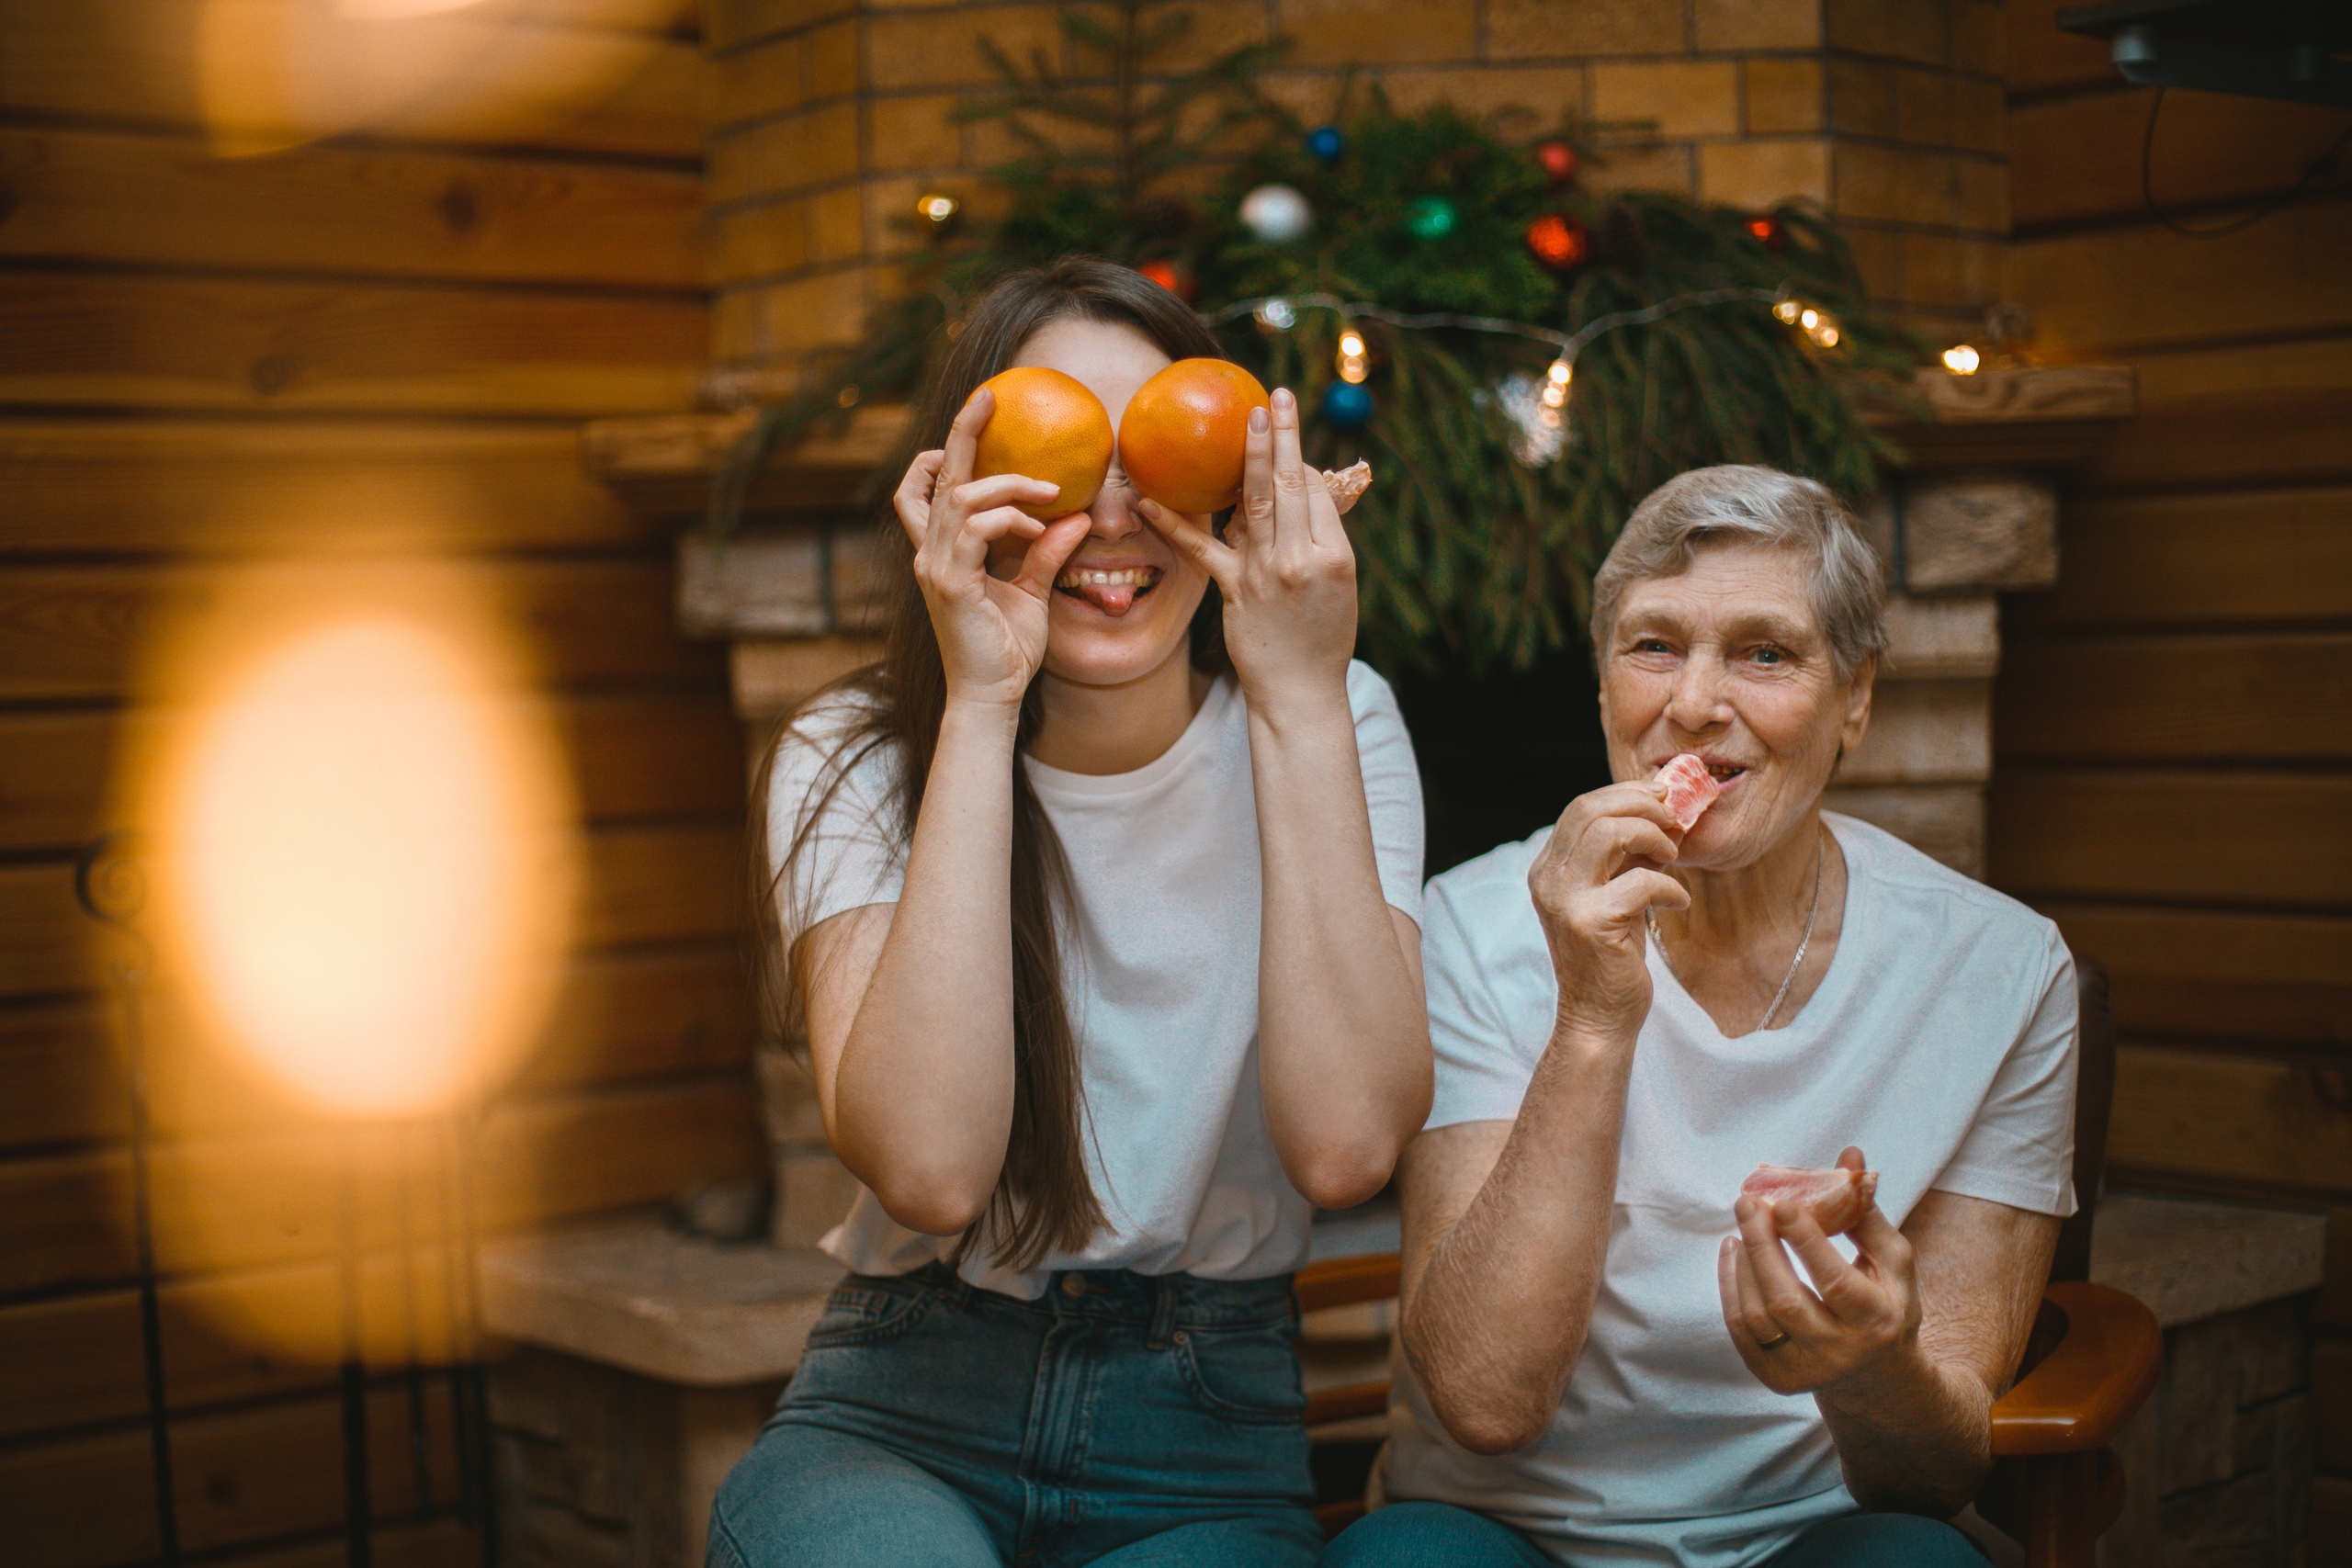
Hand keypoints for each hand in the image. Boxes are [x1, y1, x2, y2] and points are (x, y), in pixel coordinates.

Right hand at [892, 387, 1092, 709]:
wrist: (992, 697)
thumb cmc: (1007, 650)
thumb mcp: (1032, 591)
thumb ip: (1046, 552)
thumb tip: (1075, 518)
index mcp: (943, 552)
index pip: (925, 490)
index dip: (939, 453)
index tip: (975, 422)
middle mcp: (931, 553)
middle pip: (935, 477)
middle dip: (961, 431)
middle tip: (989, 396)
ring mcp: (937, 567)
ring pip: (961, 497)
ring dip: (1008, 484)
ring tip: (1050, 492)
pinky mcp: (952, 584)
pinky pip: (977, 530)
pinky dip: (1009, 519)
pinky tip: (1038, 529)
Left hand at [1140, 388, 1356, 716]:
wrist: (1301, 691)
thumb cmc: (1323, 636)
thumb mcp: (1340, 583)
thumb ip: (1320, 537)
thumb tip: (1297, 489)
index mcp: (1335, 554)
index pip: (1315, 491)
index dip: (1300, 458)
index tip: (1286, 430)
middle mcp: (1302, 558)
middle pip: (1289, 485)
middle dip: (1282, 437)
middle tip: (1273, 398)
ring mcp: (1265, 573)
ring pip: (1253, 504)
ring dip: (1247, 456)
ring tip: (1244, 419)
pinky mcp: (1233, 591)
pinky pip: (1201, 548)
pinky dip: (1174, 523)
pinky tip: (1149, 499)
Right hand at [1525, 776, 1687, 1040]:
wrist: (1598, 1017)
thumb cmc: (1611, 956)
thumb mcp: (1613, 895)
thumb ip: (1625, 857)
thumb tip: (1662, 813)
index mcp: (1548, 869)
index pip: (1580, 808)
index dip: (1625, 794)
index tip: (1663, 797)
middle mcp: (1548, 880)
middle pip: (1591, 811)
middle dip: (1642, 806)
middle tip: (1675, 820)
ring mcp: (1566, 901)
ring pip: (1609, 834)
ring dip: (1653, 838)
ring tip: (1673, 859)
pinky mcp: (1592, 924)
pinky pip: (1640, 882)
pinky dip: (1669, 886)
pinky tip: (1678, 902)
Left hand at [1718, 1146, 1923, 1394]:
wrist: (1877, 1373)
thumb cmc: (1884, 1300)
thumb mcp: (1891, 1259)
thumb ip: (1865, 1209)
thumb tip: (1850, 1154)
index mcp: (1876, 1319)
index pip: (1835, 1281)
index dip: (1806, 1241)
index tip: (1782, 1202)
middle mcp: (1839, 1351)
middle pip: (1785, 1300)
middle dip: (1761, 1246)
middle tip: (1746, 1202)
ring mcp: (1805, 1370)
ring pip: (1757, 1316)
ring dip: (1742, 1264)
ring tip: (1741, 1225)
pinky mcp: (1775, 1377)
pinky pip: (1741, 1330)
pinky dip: (1731, 1287)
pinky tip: (1733, 1253)